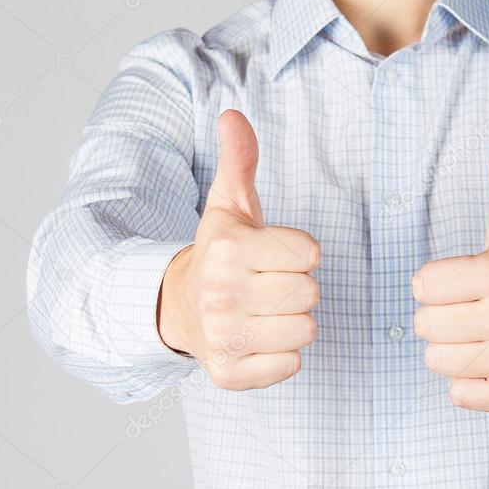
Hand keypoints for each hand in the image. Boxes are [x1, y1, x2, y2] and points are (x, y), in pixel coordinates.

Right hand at [158, 110, 320, 389]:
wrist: (179, 306)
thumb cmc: (220, 252)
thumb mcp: (229, 204)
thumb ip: (240, 160)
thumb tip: (233, 114)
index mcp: (227, 249)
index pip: (309, 255)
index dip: (299, 253)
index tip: (274, 254)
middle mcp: (221, 294)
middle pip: (310, 294)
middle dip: (297, 287)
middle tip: (267, 284)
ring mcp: (223, 337)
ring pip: (305, 331)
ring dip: (293, 322)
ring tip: (264, 311)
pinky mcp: (229, 374)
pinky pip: (291, 367)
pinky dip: (282, 356)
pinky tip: (259, 338)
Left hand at [411, 133, 488, 410]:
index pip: (421, 285)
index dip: (435, 278)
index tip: (463, 274)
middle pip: (424, 326)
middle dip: (440, 311)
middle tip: (471, 302)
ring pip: (437, 361)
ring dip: (451, 345)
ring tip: (481, 327)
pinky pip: (460, 394)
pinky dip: (469, 379)